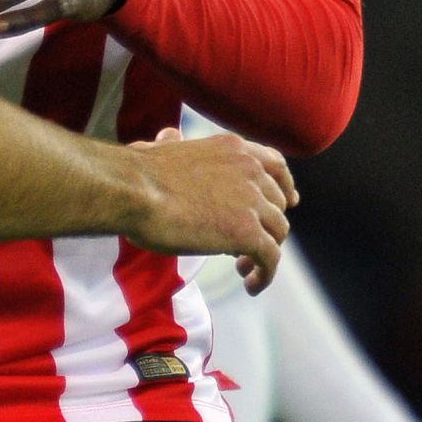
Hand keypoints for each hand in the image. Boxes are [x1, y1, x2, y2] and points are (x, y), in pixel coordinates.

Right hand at [121, 127, 295, 293]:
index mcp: (233, 149)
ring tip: (241, 267)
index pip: (276, 165)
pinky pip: (270, 259)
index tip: (288, 203)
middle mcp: (250, 170)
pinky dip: (265, 275)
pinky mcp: (247, 233)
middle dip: (266, 225)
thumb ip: (173, 144)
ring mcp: (251, 201)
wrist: (133, 190)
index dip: (285, 187)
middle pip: (277, 203)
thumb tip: (168, 135)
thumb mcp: (161, 149)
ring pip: (278, 232)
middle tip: (245, 245)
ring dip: (263, 252)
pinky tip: (250, 285)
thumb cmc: (138, 173)